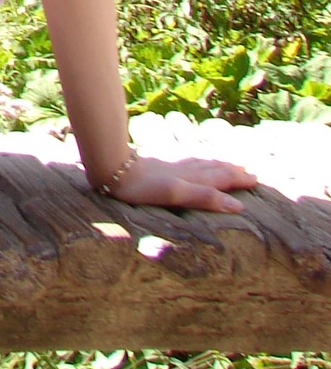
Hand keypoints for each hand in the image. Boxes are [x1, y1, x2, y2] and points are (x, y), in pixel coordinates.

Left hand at [103, 152, 257, 214]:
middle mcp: (185, 170)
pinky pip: (185, 163)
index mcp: (193, 179)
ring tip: (227, 164)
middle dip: (232, 171)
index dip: (238, 179)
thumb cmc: (144, 186)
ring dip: (217, 165)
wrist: (113, 168)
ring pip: (200, 164)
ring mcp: (171, 166)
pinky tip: (191, 162)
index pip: (221, 178)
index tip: (256, 179)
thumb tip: (237, 206)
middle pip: (213, 169)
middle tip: (249, 171)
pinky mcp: (158, 165)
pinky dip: (197, 162)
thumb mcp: (177, 194)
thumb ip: (205, 198)